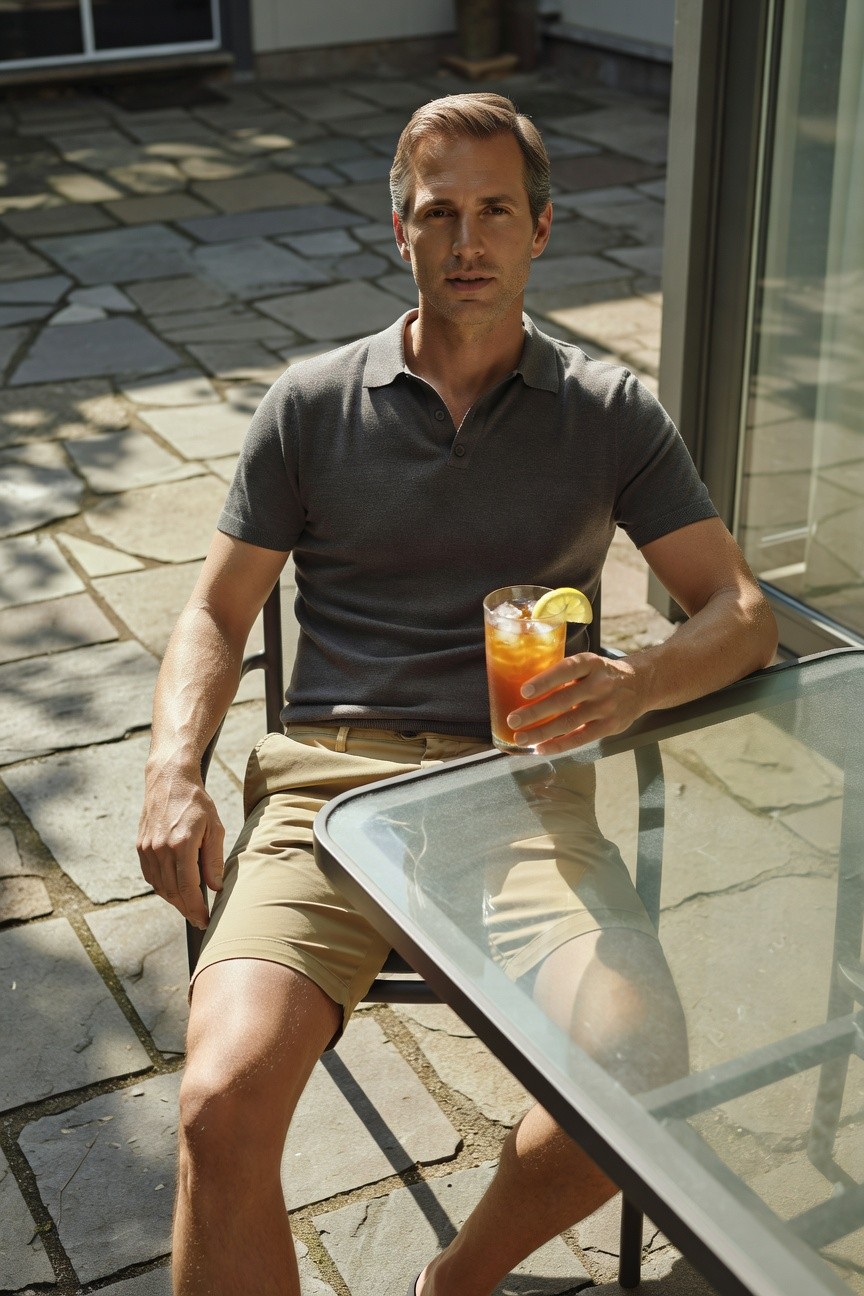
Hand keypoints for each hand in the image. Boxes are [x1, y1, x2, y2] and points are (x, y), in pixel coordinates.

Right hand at [136, 761, 224, 929]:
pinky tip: (175, 891)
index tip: (206, 921)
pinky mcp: (141, 847)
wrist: (168, 780)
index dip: (197, 909)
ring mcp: (147, 849)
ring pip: (160, 887)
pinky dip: (163, 888)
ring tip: (190, 908)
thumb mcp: (214, 827)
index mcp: (181, 844)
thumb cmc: (196, 802)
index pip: (189, 888)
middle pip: (173, 892)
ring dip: (175, 901)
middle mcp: (160, 849)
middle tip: (200, 920)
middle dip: (187, 910)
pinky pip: (151, 877)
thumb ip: (214, 859)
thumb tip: (216, 887)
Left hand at [507, 652, 642, 753]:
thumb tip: (524, 687)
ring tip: (520, 738)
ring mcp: (606, 706)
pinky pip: (580, 738)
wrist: (641, 685)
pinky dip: (559, 745)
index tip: (524, 691)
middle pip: (563, 700)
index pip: (567, 670)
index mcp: (592, 664)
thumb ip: (565, 673)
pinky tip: (541, 748)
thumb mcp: (589, 664)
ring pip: (569, 722)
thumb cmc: (603, 674)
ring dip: (541, 732)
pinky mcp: (610, 726)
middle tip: (512, 720)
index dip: (545, 680)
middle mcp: (600, 684)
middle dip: (535, 712)